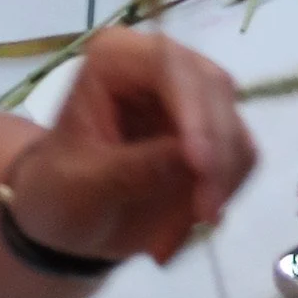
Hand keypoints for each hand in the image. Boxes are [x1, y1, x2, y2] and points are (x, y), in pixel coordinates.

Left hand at [5, 28, 254, 266]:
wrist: (66, 224)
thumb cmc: (57, 195)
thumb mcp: (81, 187)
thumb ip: (135, 169)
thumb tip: (196, 159)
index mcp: (115, 58)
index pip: (169, 65)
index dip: (193, 110)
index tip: (201, 165)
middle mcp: (159, 66)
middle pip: (213, 89)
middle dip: (216, 156)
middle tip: (204, 216)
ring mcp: (189, 97)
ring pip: (233, 126)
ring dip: (219, 185)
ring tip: (171, 239)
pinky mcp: (210, 132)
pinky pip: (239, 156)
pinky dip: (223, 195)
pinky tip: (183, 227)